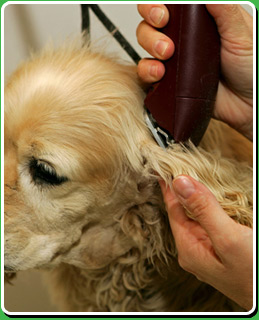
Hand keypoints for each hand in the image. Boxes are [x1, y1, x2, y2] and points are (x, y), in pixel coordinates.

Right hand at [137, 4, 252, 139]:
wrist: (247, 104)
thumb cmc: (249, 69)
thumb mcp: (241, 34)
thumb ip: (224, 10)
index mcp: (197, 22)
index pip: (168, 7)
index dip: (156, 7)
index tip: (162, 14)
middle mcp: (182, 40)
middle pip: (150, 25)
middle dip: (151, 30)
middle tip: (165, 37)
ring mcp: (174, 62)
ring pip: (145, 48)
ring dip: (149, 48)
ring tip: (165, 58)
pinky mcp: (170, 83)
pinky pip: (147, 76)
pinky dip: (147, 73)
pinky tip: (160, 75)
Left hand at [159, 175, 252, 310]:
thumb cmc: (253, 274)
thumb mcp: (228, 239)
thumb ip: (203, 210)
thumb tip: (179, 183)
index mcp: (189, 249)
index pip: (173, 210)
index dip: (169, 188)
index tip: (162, 167)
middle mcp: (194, 251)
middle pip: (182, 213)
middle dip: (179, 191)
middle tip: (174, 169)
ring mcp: (208, 252)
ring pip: (195, 217)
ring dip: (194, 198)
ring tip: (187, 180)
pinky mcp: (221, 251)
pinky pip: (208, 223)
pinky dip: (207, 208)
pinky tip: (208, 200)